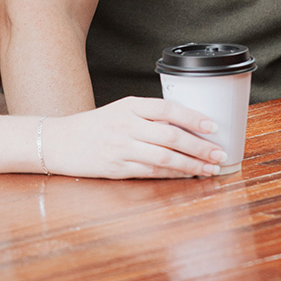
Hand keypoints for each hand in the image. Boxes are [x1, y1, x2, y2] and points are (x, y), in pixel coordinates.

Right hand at [41, 97, 227, 179]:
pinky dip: (172, 174)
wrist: (61, 141)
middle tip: (219, 153)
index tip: (213, 125)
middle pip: (170, 136)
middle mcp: (127, 125)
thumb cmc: (96, 125)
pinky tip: (187, 175)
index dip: (193, 117)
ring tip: (210, 168)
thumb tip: (186, 125)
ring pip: (164, 157)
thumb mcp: (121, 110)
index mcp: (130, 106)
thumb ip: (149, 115)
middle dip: (199, 146)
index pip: (167, 109)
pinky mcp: (118, 168)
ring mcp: (122, 148)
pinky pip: (151, 171)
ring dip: (191, 164)